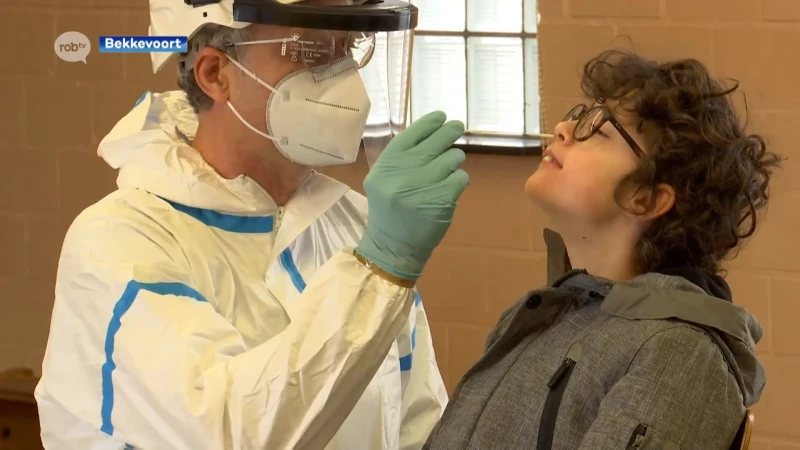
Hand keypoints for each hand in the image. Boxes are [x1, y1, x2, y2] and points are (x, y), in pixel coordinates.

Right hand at [356, 111, 469, 280]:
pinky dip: (459, 180)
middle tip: (456, 126)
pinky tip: (451, 187)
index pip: (412, 134)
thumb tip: (432, 131)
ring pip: (452, 158)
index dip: (429, 123)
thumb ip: (403, 158)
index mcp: (387, 165)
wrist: (393, 246)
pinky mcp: (442, 199)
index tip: (441, 117)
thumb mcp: (385, 179)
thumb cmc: (390, 209)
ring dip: (454, 160)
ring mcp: (423, 186)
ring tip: (449, 167)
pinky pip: (461, 177)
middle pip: (435, 142)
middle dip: (449, 131)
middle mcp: (403, 173)